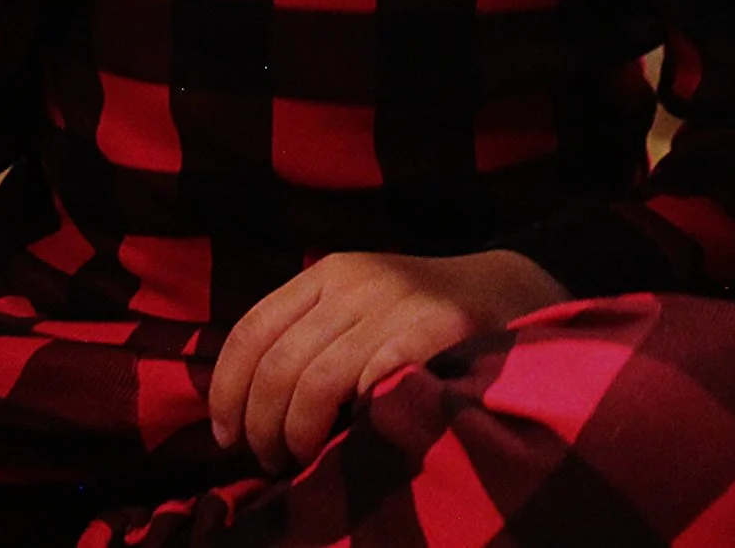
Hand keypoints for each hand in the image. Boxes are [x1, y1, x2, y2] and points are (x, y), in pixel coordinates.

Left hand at [209, 250, 570, 471]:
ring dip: (297, 435)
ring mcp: (399, 302)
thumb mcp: (358, 309)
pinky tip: (353, 438)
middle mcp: (358, 281)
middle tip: (271, 460)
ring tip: (303, 459)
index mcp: (329, 273)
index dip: (227, 392)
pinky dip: (352, 421)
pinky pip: (371, 385)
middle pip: (278, 365)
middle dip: (262, 427)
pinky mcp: (437, 329)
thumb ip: (307, 338)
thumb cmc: (419, 319)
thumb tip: (240, 411)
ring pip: (315, 382)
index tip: (228, 437)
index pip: (251, 330)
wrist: (508, 292)